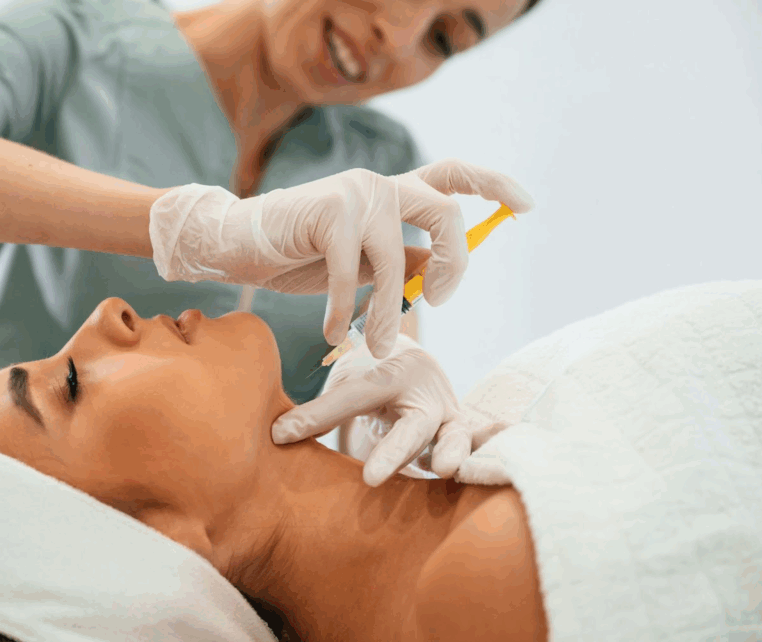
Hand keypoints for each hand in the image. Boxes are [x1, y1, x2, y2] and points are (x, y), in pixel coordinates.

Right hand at [149, 159, 532, 357]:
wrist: (236, 241)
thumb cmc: (298, 254)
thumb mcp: (360, 262)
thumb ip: (398, 261)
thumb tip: (434, 274)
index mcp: (392, 192)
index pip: (453, 175)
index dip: (494, 186)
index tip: (526, 206)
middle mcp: (380, 184)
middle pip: (445, 212)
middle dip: (454, 262)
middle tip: (437, 299)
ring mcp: (355, 194)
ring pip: (396, 258)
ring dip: (390, 312)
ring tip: (379, 345)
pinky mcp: (328, 212)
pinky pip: (352, 274)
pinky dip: (345, 311)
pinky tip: (335, 332)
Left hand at [271, 334, 473, 486]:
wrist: (419, 365)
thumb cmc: (375, 378)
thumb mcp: (348, 386)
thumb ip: (319, 412)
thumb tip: (277, 437)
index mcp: (390, 374)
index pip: (351, 398)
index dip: (318, 417)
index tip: (282, 436)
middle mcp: (425, 396)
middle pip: (412, 424)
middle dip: (394, 451)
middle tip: (371, 478)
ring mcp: (450, 420)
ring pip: (457, 436)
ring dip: (451, 454)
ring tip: (443, 471)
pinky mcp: (462, 444)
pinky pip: (474, 455)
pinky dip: (476, 470)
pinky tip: (469, 491)